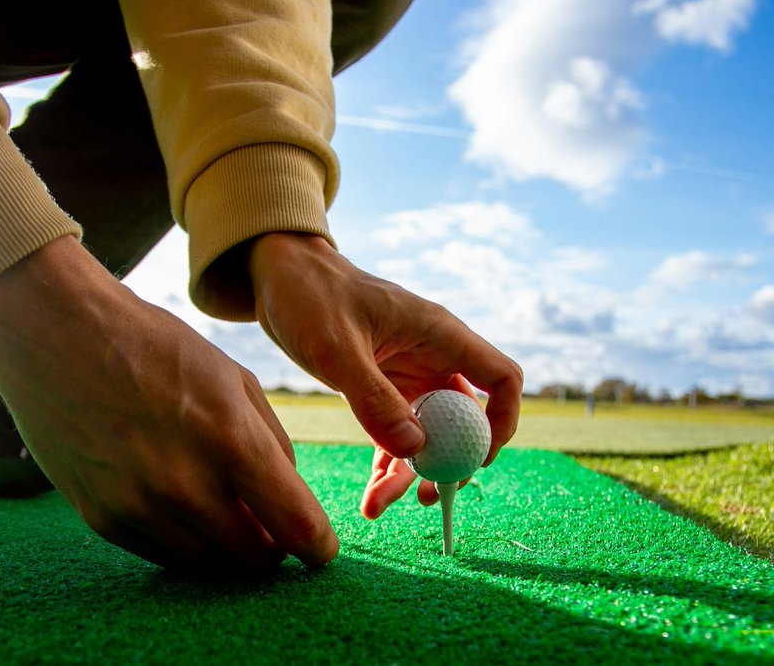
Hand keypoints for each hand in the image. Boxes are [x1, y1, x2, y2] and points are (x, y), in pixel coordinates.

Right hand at [0, 237, 338, 570]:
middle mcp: (185, 483)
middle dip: (273, 548)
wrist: (56, 334)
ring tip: (224, 514)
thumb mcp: (231, 377)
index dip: (317, 547)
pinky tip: (181, 508)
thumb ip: (270, 443)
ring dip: (227, 550)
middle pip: (255, 558)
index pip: (297, 526)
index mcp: (230, 439)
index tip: (318, 549)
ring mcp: (139, 506)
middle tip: (268, 527)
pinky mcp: (102, 518)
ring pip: (209, 566)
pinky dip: (184, 542)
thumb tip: (287, 502)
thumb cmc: (152, 346)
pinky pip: (163, 556)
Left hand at [246, 232, 521, 517]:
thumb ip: (374, 399)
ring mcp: (405, 373)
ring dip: (410, 470)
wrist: (278, 275)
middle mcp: (430, 355)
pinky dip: (387, 461)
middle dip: (447, 461)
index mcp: (438, 334)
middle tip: (424, 498)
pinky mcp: (379, 386)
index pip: (500, 378)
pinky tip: (370, 490)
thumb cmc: (309, 295)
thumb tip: (416, 449)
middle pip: (462, 419)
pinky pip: (396, 431)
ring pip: (427, 432)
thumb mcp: (336, 349)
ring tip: (379, 505)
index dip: (502, 420)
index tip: (477, 457)